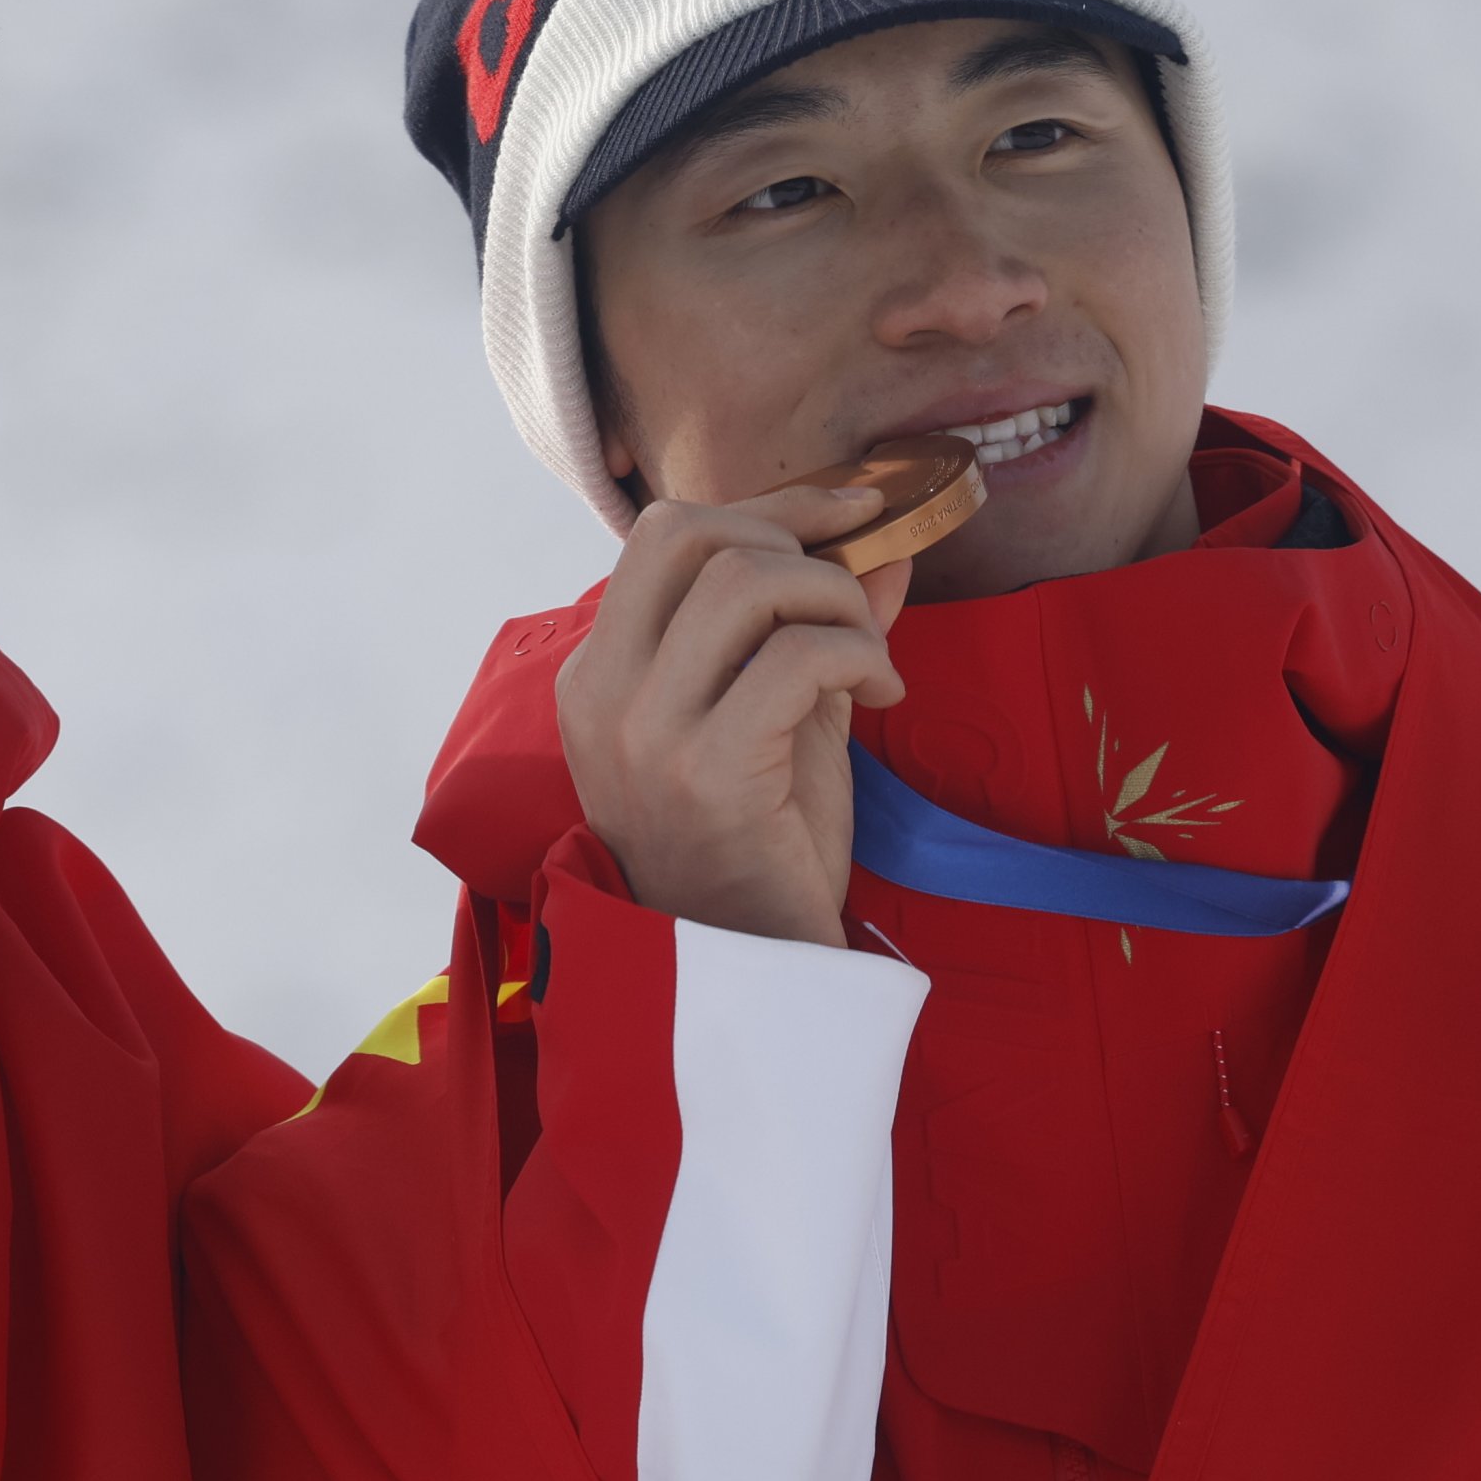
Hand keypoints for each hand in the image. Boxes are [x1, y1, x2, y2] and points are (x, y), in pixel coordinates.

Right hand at [553, 484, 914, 949]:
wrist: (753, 974)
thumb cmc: (760, 849)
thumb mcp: (782, 718)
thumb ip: (814, 630)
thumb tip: (882, 548)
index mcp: (597, 675)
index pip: (666, 535)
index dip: (771, 505)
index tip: (853, 509)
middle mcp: (602, 693)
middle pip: (692, 534)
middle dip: (797, 539)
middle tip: (851, 601)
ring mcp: (645, 734)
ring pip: (746, 582)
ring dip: (835, 600)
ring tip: (869, 655)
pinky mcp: (706, 773)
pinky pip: (796, 657)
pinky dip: (857, 653)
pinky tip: (883, 692)